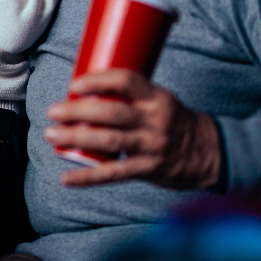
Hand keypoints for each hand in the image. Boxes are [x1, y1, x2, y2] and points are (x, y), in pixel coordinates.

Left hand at [44, 69, 220, 189]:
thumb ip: (131, 97)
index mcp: (157, 98)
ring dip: (75, 137)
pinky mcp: (147, 170)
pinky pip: (113, 174)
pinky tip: (65, 179)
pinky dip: (86, 178)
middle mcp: (154, 120)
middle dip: (77, 110)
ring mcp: (151, 146)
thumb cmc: (174, 122)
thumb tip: (85, 91)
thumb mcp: (160, 101)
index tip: (74, 85)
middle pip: (111, 112)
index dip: (97, 80)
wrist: (209, 154)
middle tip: (53, 110)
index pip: (126, 80)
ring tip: (50, 135)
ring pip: (108, 140)